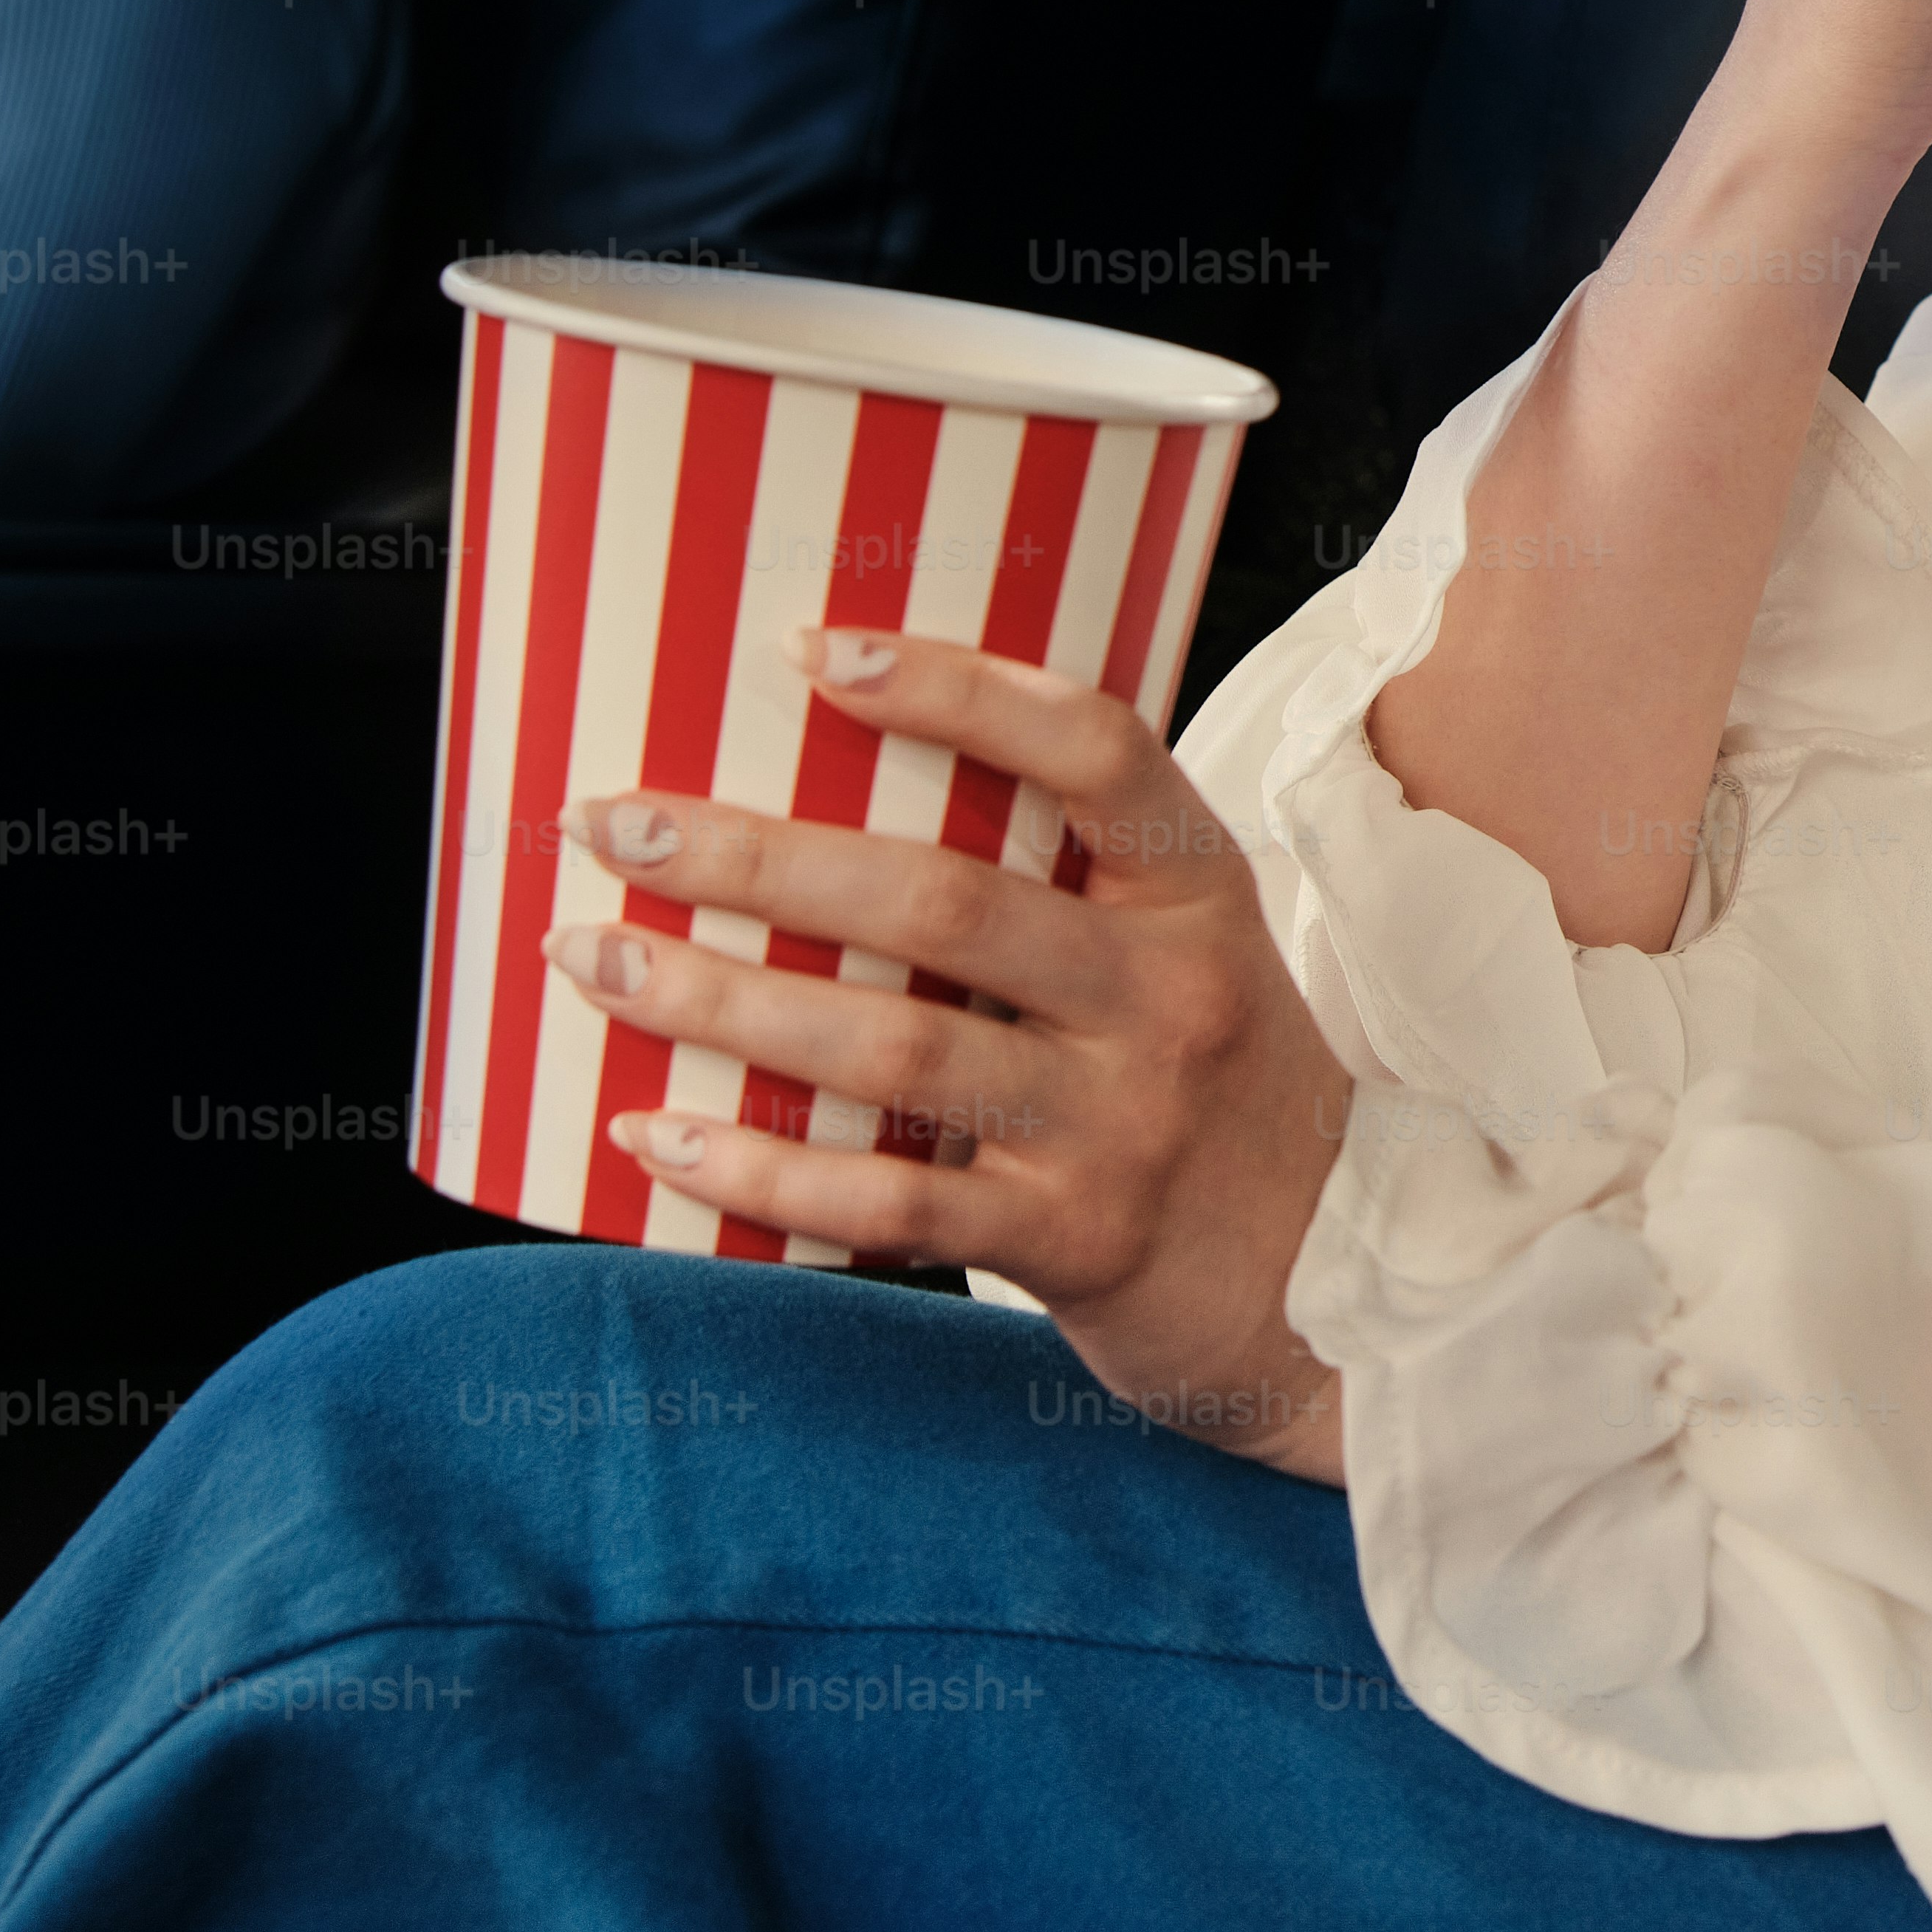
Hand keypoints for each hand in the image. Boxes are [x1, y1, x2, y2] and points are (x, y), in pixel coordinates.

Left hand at [544, 624, 1357, 1482]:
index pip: (1093, 752)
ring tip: (596, 960)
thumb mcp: (1186, 956)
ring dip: (724, 1003)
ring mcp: (1124, 1124)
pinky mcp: (1073, 1240)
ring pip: (897, 1047)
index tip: (814, 651)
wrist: (1335, 1280)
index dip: (958, 690)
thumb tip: (834, 790)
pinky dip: (762, 1171)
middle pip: (946, 902)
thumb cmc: (1212, 1086)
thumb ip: (1066, 882)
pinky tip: (659, 1134)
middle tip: (618, 822)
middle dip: (759, 857)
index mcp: (1197, 897)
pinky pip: (893, 1201)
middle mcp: (1170, 999)